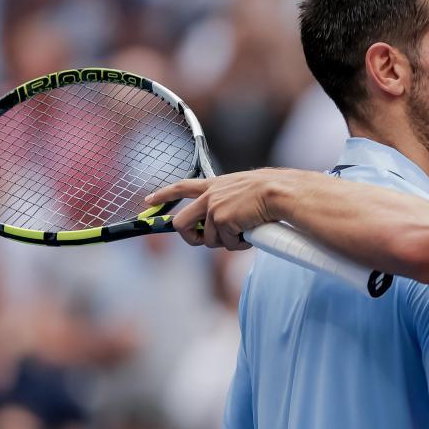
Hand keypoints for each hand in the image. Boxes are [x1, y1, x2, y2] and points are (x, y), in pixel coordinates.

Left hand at [146, 170, 285, 249]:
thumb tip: (228, 225)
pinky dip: (239, 243)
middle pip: (180, 222)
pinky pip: (225, 243)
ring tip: (245, 232)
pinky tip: (251, 232)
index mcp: (215, 185)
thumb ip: (231, 203)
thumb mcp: (245, 191)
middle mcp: (210, 195)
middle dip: (190, 238)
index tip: (148, 200)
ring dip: (226, 242)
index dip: (164, 194)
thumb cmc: (272, 192)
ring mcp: (213, 208)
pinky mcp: (220, 220)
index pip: (183, 186)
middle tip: (206, 241)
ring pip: (207, 240)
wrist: (280, 192)